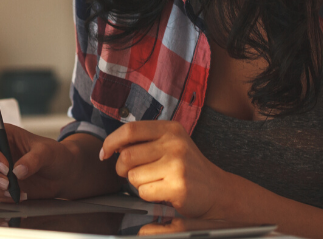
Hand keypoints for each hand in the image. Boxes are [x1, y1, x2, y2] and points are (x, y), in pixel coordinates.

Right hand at [0, 124, 78, 201]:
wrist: (63, 175)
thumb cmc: (55, 156)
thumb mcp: (48, 152)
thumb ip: (34, 159)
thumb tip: (18, 171)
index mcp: (4, 135)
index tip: (5, 166)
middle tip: (7, 182)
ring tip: (14, 191)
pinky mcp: (0, 184)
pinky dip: (1, 196)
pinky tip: (18, 195)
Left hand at [100, 120, 226, 218]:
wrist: (217, 190)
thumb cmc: (187, 167)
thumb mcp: (170, 144)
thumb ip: (145, 141)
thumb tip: (112, 146)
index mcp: (170, 129)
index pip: (130, 130)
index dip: (111, 141)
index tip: (105, 153)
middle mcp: (174, 143)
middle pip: (127, 155)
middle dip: (121, 168)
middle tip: (130, 173)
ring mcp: (177, 164)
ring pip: (133, 176)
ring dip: (137, 183)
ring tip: (153, 181)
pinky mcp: (177, 186)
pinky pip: (144, 191)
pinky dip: (147, 194)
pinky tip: (161, 191)